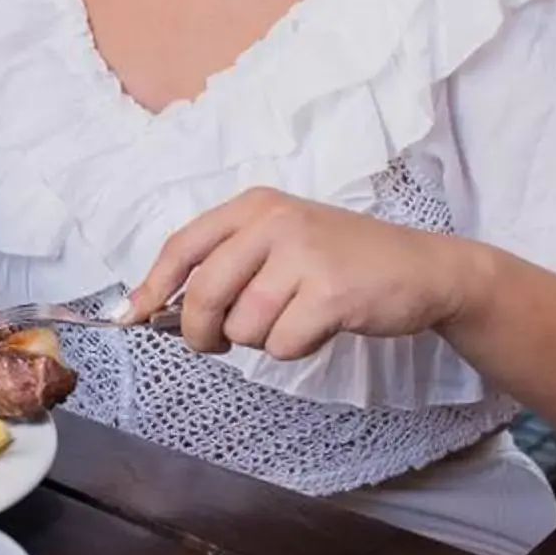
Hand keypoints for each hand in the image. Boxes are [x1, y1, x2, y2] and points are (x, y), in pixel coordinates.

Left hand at [127, 188, 489, 360]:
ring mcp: (304, 255)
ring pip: (245, 326)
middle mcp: (275, 222)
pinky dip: (298, 347)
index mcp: (254, 206)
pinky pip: (283, 344)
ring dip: (263, 339)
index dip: (152, 287)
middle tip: (217, 344)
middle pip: (205, 294)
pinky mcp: (331, 292)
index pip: (183, 246)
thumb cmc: (342, 262)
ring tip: (296, 317)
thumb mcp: (281, 242)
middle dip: (202, 333)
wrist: (423, 269)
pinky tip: (322, 325)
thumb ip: (227, 265)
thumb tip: (158, 308)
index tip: (132, 318)